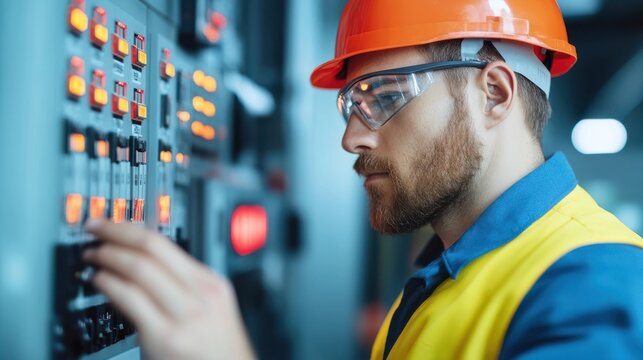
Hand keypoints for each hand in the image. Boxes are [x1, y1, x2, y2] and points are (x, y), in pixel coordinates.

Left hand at [83, 220, 255, 359]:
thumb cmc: (217, 351)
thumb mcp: (210, 309)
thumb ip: (183, 288)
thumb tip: (142, 266)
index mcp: (211, 284)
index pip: (166, 243)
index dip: (131, 228)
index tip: (111, 223)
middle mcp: (200, 295)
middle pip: (151, 249)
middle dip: (116, 234)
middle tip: (95, 229)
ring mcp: (184, 316)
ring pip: (140, 269)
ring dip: (108, 257)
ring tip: (92, 255)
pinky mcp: (166, 338)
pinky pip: (131, 300)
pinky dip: (109, 284)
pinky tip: (99, 280)